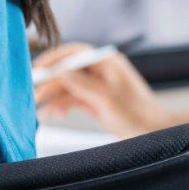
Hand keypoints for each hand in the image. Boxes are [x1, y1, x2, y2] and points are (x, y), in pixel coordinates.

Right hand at [34, 43, 171, 137]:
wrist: (156, 135)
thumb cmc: (139, 116)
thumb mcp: (108, 100)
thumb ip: (82, 84)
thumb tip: (60, 71)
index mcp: (106, 62)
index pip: (73, 53)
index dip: (53, 59)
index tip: (37, 70)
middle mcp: (99, 71)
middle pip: (66, 71)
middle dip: (49, 83)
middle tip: (32, 94)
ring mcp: (95, 85)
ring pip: (66, 87)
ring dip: (53, 98)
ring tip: (40, 111)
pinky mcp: (93, 100)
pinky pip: (71, 99)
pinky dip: (61, 106)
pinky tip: (53, 114)